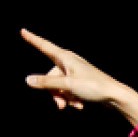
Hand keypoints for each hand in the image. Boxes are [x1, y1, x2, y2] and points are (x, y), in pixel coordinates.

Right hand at [21, 28, 137, 122]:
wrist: (114, 95)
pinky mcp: (81, 82)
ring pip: (59, 86)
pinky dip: (72, 98)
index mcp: (65, 57)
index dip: (32, 39)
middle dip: (53, 92)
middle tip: (60, 105)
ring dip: (64, 98)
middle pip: (50, 76)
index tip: (23, 31)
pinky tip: (80, 105)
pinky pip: (69, 91)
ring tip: (75, 105)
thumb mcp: (67, 85)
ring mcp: (75, 73)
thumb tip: (28, 81)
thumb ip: (47, 83)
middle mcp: (69, 62)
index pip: (44, 46)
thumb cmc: (93, 86)